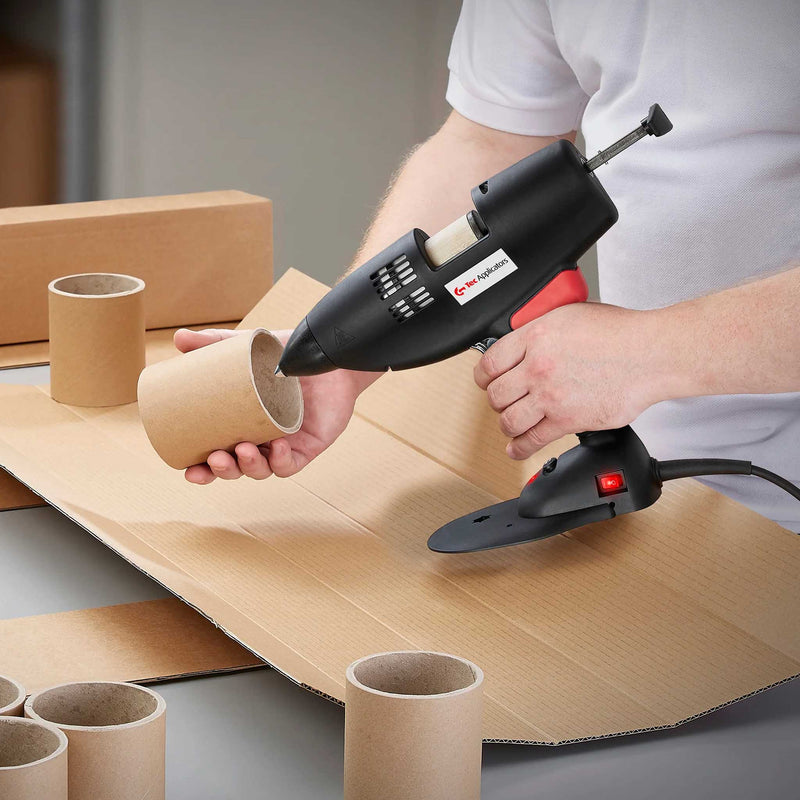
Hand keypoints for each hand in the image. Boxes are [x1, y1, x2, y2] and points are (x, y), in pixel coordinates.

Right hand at [173, 328, 371, 483]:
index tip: (187, 470)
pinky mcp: (308, 447)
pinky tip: (277, 447)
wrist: (325, 354)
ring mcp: (284, 445)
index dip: (202, 470)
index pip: (216, 456)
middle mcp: (260, 440)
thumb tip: (178, 337)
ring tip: (243, 450)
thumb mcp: (247, 350)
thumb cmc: (285, 356)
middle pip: (237, 469)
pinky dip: (281, 461)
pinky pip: (291, 464)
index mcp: (240, 426)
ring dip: (249, 467)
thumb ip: (214, 343)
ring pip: (262, 470)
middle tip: (216, 457)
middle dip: (223, 471)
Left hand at [473, 303, 659, 459]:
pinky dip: (519, 448)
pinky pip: (532, 440)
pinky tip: (516, 448)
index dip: (484, 375)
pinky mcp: (567, 420)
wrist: (649, 354)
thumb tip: (526, 341)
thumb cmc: (620, 333)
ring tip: (512, 422)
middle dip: (496, 400)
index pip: (490, 362)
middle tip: (503, 400)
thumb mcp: (570, 314)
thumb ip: (541, 329)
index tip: (486, 380)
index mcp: (535, 336)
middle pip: (496, 393)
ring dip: (507, 423)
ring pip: (508, 420)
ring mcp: (550, 396)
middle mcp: (537, 367)